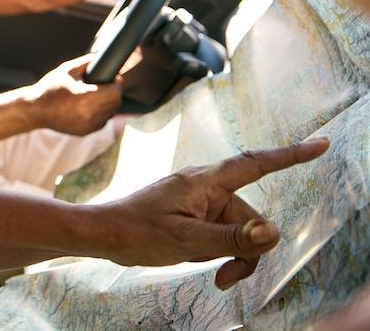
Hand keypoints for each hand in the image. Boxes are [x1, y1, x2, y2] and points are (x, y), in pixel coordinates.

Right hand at [25, 55, 122, 134]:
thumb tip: (100, 58)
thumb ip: (86, 62)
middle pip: (115, 103)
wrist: (34, 110)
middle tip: (106, 85)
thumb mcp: (67, 70)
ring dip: (108, 104)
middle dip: (113, 93)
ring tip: (97, 95)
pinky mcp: (85, 132)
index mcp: (86, 98)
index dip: (116, 83)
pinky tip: (90, 106)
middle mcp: (90, 114)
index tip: (113, 78)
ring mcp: (88, 125)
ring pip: (110, 114)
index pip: (115, 92)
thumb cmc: (49, 88)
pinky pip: (101, 122)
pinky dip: (100, 114)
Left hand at [97, 137, 329, 289]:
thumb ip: (231, 238)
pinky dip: (219, 252)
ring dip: (231, 256)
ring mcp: (199, 201)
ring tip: (212, 275)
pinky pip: (221, 234)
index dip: (290, 155)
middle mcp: (206, 187)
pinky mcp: (193, 215)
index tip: (320, 144)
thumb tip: (272, 233)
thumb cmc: (137, 232)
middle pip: (249, 217)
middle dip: (246, 250)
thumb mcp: (186, 241)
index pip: (255, 164)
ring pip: (237, 230)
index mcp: (205, 182)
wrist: (103, 235)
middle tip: (225, 277)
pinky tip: (201, 263)